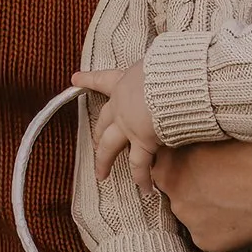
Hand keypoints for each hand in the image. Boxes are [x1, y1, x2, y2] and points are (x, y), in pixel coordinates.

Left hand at [76, 61, 163, 185]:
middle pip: (102, 122)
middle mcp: (122, 105)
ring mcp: (129, 125)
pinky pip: (139, 165)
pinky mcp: (143, 141)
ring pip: (109, 148)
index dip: (88, 79)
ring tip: (101, 175)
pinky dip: (142, 179)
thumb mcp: (161, 61)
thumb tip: (173, 62)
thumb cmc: (173, 66)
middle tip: (94, 143)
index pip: (103, 79)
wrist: (177, 82)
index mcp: (125, 81)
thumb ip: (161, 68)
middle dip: (97, 134)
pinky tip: (144, 190)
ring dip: (104, 162)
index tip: (75, 79)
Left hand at [150, 140, 251, 251]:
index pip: (161, 162)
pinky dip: (223, 226)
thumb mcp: (224, 132)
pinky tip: (245, 212)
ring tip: (239, 194)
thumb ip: (198, 139)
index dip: (182, 159)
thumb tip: (190, 140)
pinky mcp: (208, 243)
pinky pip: (209, 233)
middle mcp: (175, 193)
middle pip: (176, 189)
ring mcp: (191, 221)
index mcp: (174, 162)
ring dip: (208, 206)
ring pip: (193, 212)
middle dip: (194, 184)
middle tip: (224, 177)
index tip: (198, 157)